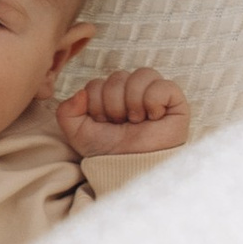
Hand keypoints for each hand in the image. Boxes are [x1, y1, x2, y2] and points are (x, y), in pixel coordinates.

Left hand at [56, 69, 189, 157]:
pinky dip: (153, 101)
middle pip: (118, 77)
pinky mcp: (175, 102)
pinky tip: (153, 117)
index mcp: (110, 94)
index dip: (96, 105)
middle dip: (114, 105)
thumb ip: (67, 111)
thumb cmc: (108, 152)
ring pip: (141, 74)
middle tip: (121, 125)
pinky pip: (163, 85)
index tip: (104, 124)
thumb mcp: (78, 134)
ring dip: (133, 102)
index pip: (98, 82)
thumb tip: (81, 93)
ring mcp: (154, 94)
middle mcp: (132, 91)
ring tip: (136, 121)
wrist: (130, 169)